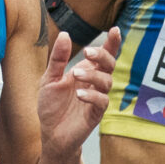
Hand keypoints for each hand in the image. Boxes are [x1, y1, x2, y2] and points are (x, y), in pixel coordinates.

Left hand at [37, 27, 116, 163]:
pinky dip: (92, 96)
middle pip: (109, 65)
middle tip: (88, 52)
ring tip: (75, 75)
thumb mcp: (49, 79)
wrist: (50, 134)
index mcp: (86, 72)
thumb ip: (58, 58)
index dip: (112, 43)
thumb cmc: (51, 107)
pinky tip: (79, 94)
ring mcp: (96, 99)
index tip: (115, 30)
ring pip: (107, 82)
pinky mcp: (95, 114)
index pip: (103, 56)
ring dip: (93, 75)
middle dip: (102, 55)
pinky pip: (102, 102)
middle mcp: (94, 84)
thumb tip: (65, 34)